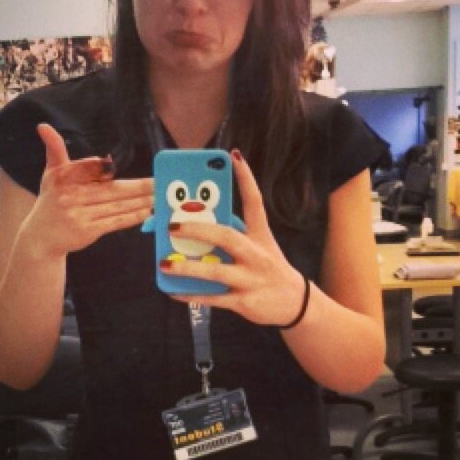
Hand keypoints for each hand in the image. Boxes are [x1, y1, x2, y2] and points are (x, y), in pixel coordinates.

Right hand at [19, 124, 153, 259]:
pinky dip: (131, 217)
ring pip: (115, 206)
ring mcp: (80, 215)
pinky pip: (114, 222)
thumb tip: (44, 126)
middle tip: (156, 182)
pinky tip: (146, 211)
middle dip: (136, 187)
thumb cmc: (51, 201)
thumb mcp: (50, 174)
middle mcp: (70, 196)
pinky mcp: (88, 231)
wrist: (41, 237)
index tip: (115, 167)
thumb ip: (54, 150)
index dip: (100, 167)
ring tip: (156, 196)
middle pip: (109, 190)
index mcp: (63, 178)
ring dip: (139, 202)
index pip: (87, 168)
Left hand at [161, 150, 305, 326]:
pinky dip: (191, 295)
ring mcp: (251, 279)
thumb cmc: (268, 269)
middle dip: (198, 229)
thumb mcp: (260, 247)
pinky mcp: (245, 302)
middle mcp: (257, 255)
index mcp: (261, 237)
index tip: (234, 156)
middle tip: (172, 225)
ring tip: (164, 263)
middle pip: (227, 237)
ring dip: (187, 268)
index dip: (246, 179)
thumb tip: (195, 227)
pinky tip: (172, 291)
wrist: (295, 303)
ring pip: (216, 272)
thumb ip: (234, 236)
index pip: (255, 203)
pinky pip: (213, 299)